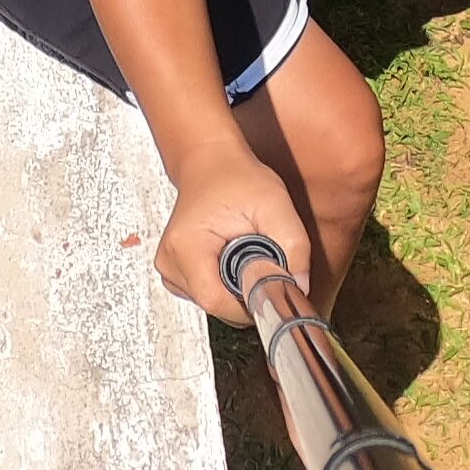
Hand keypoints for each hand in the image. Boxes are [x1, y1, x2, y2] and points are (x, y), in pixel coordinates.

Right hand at [158, 137, 308, 324]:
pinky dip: (225, 284)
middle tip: (259, 257)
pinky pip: (208, 295)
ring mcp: (169, 269)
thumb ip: (294, 246)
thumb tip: (300, 286)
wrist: (211, 163)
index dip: (250, 303)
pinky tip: (230, 257)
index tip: (270, 285)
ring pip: (213, 304)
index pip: (216, 302)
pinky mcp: (175, 273)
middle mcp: (170, 261)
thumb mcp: (275, 205)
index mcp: (187, 246)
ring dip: (236, 288)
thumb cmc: (236, 177)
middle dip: (246, 292)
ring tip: (243, 251)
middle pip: (216, 306)